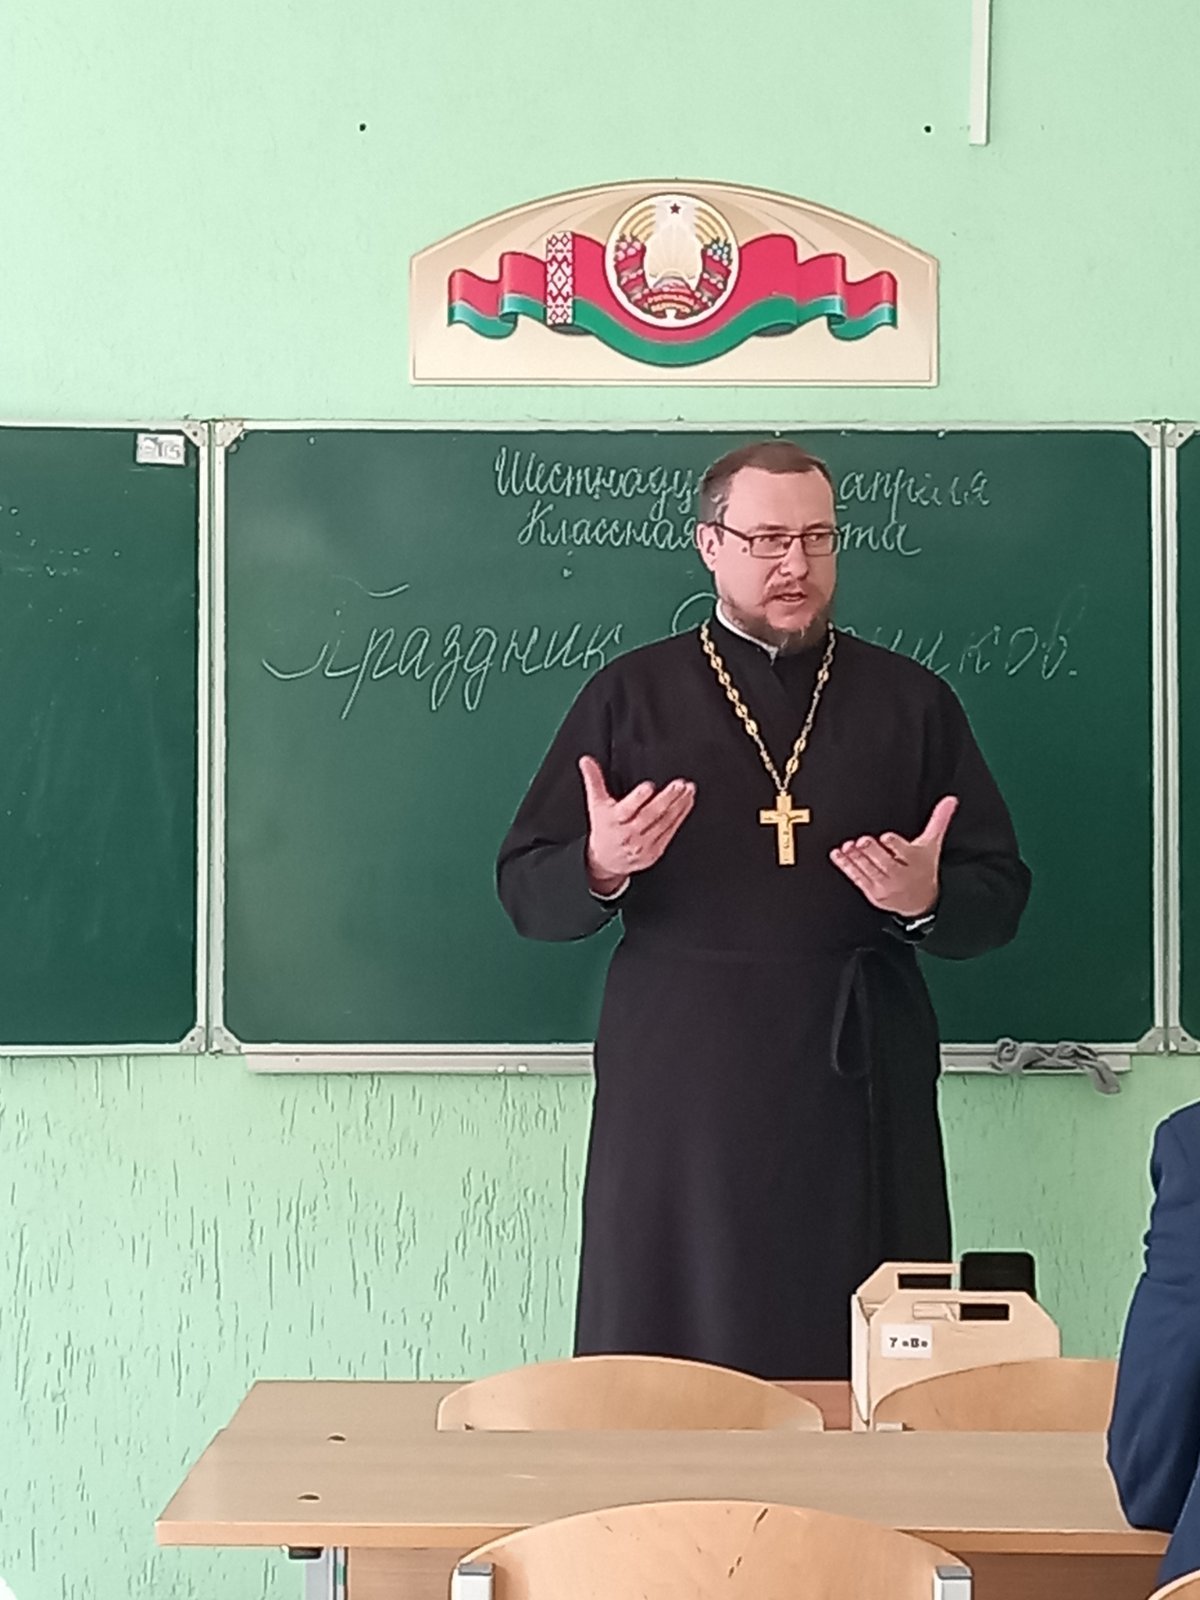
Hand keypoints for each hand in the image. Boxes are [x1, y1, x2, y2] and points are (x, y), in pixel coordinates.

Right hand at [579, 755, 695, 893]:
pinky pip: (671, 831)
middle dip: (667, 798)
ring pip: (664, 822)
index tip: (649, 786)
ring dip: (679, 804)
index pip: (626, 809)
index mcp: (614, 821)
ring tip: (688, 789)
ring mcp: (644, 845)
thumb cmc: (604, 828)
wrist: (606, 861)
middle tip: (679, 784)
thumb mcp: (596, 804)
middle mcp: (629, 834)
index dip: (638, 798)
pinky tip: (687, 802)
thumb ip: (593, 781)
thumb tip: (586, 760)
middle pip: (650, 815)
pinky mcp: (656, 851)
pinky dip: (681, 815)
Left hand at [830, 795, 958, 917]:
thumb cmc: (923, 867)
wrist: (921, 902)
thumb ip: (939, 820)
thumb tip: (950, 799)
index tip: (886, 836)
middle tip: (863, 840)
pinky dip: (846, 866)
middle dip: (873, 852)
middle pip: (886, 863)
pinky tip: (837, 855)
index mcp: (916, 861)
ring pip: (870, 871)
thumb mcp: (932, 844)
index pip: (906, 853)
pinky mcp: (872, 892)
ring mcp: (885, 885)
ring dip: (857, 859)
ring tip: (848, 847)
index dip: (895, 845)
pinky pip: (857, 878)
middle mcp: (901, 875)